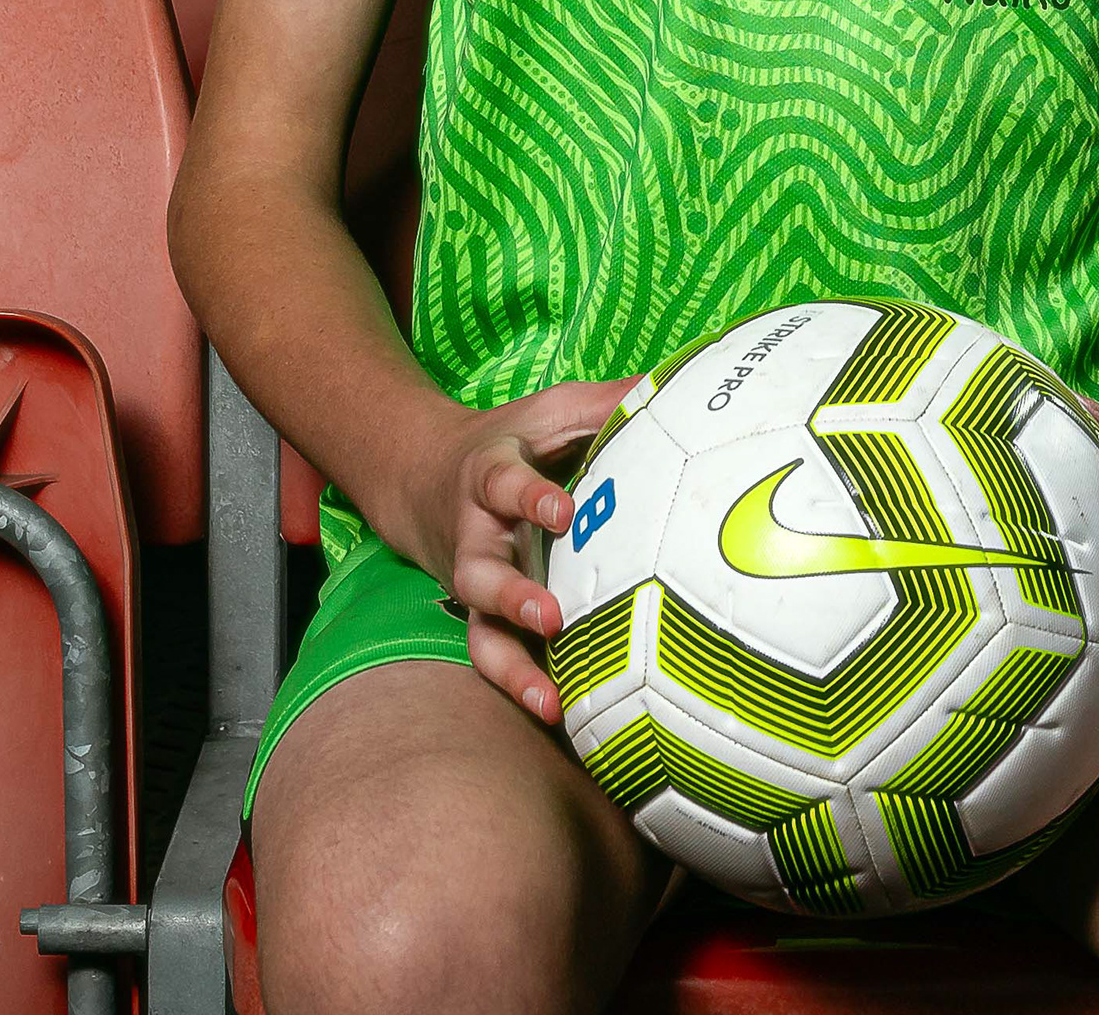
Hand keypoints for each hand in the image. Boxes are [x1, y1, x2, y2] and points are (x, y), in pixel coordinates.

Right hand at [390, 378, 635, 725]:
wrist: (423, 476)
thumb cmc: (509, 442)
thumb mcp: (549, 410)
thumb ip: (604, 404)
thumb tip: (675, 383)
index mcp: (489, 477)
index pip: (502, 484)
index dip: (529, 498)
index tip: (562, 510)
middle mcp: (475, 536)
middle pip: (480, 572)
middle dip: (511, 596)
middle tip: (549, 617)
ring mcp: (476, 584)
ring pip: (480, 630)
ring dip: (511, 665)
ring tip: (550, 698)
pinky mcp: (484, 617)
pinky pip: (494, 658)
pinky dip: (521, 686)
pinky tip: (560, 714)